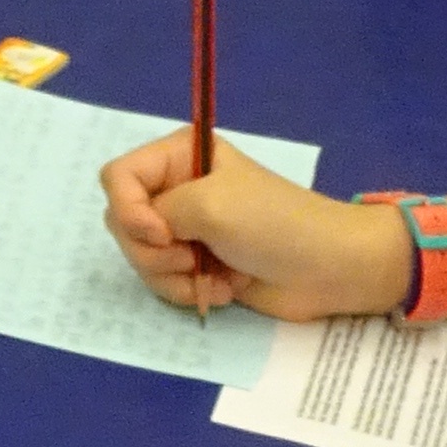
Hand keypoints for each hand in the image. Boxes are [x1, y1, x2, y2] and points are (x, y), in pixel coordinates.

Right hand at [102, 131, 412, 318]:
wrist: (329, 269)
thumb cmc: (274, 224)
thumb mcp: (209, 205)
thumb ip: (153, 213)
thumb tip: (144, 239)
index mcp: (180, 157)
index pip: (117, 178)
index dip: (129, 210)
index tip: (162, 233)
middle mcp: (177, 188)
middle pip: (123, 222)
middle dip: (153, 250)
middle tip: (192, 257)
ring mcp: (186, 229)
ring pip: (140, 257)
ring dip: (172, 275)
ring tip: (212, 279)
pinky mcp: (196, 264)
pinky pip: (162, 281)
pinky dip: (186, 290)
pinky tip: (222, 290)